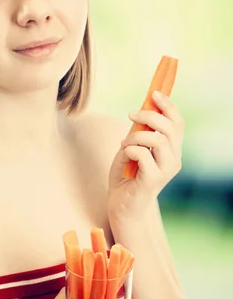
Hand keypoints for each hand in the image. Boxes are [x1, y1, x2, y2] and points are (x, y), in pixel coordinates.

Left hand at [108, 91, 183, 224]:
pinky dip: (130, 149)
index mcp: (172, 150)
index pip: (178, 123)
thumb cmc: (126, 175)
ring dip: (136, 135)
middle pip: (170, 127)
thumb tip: (142, 109)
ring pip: (158, 139)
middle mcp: (174, 159)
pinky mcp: (153, 179)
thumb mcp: (133, 146)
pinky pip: (143, 154)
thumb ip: (140, 131)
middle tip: (131, 114)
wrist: (121, 204)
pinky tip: (124, 155)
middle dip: (149, 115)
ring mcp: (165, 170)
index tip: (154, 93)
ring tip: (124, 143)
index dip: (168, 106)